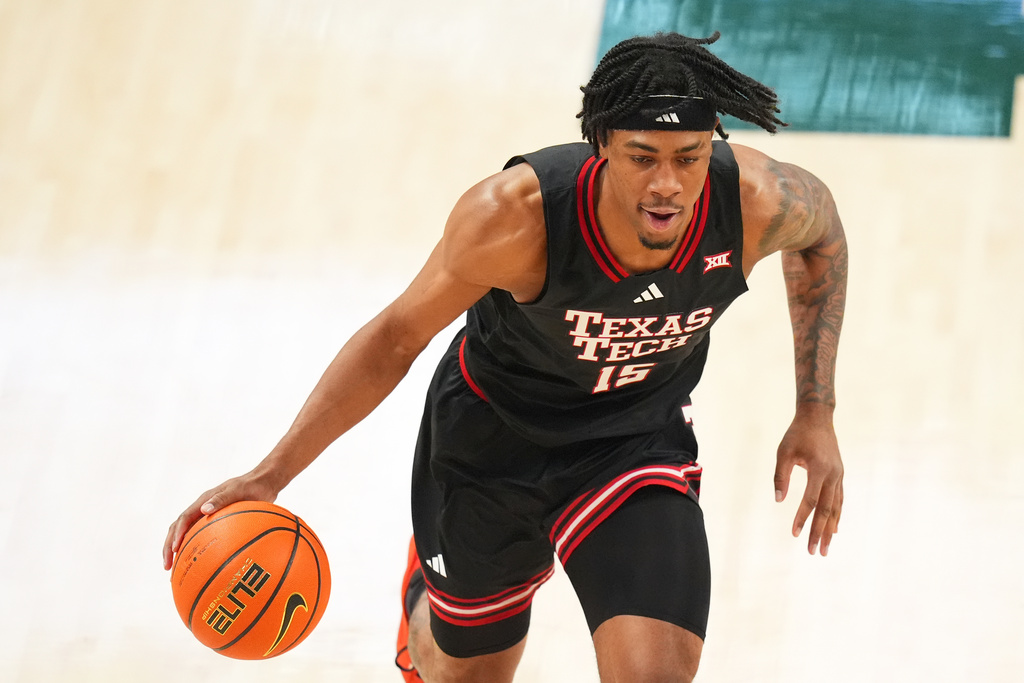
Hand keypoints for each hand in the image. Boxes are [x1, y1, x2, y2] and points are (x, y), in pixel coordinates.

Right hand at [162, 471, 278, 570]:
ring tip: (174, 570)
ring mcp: (208, 516)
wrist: (263, 484)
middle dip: (169, 547)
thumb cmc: (252, 486)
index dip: (176, 534)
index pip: (184, 518)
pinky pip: (201, 537)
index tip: (174, 549)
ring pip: (186, 534)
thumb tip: (204, 509)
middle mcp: (202, 508)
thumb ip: (222, 498)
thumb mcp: (238, 490)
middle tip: (167, 567)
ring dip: (177, 551)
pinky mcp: (215, 522)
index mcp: (204, 500)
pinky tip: (199, 566)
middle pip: (178, 529)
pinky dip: (195, 550)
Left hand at [774, 405, 843, 555]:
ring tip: (825, 548)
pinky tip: (834, 529)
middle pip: (827, 509)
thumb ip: (780, 476)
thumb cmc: (797, 434)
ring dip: (830, 529)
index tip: (795, 534)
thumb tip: (779, 500)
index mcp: (818, 468)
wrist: (817, 418)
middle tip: (815, 552)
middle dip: (820, 532)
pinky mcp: (839, 475)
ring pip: (836, 507)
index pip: (810, 500)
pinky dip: (836, 515)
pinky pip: (839, 499)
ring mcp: (838, 475)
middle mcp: (833, 474)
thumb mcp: (783, 452)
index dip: (802, 518)